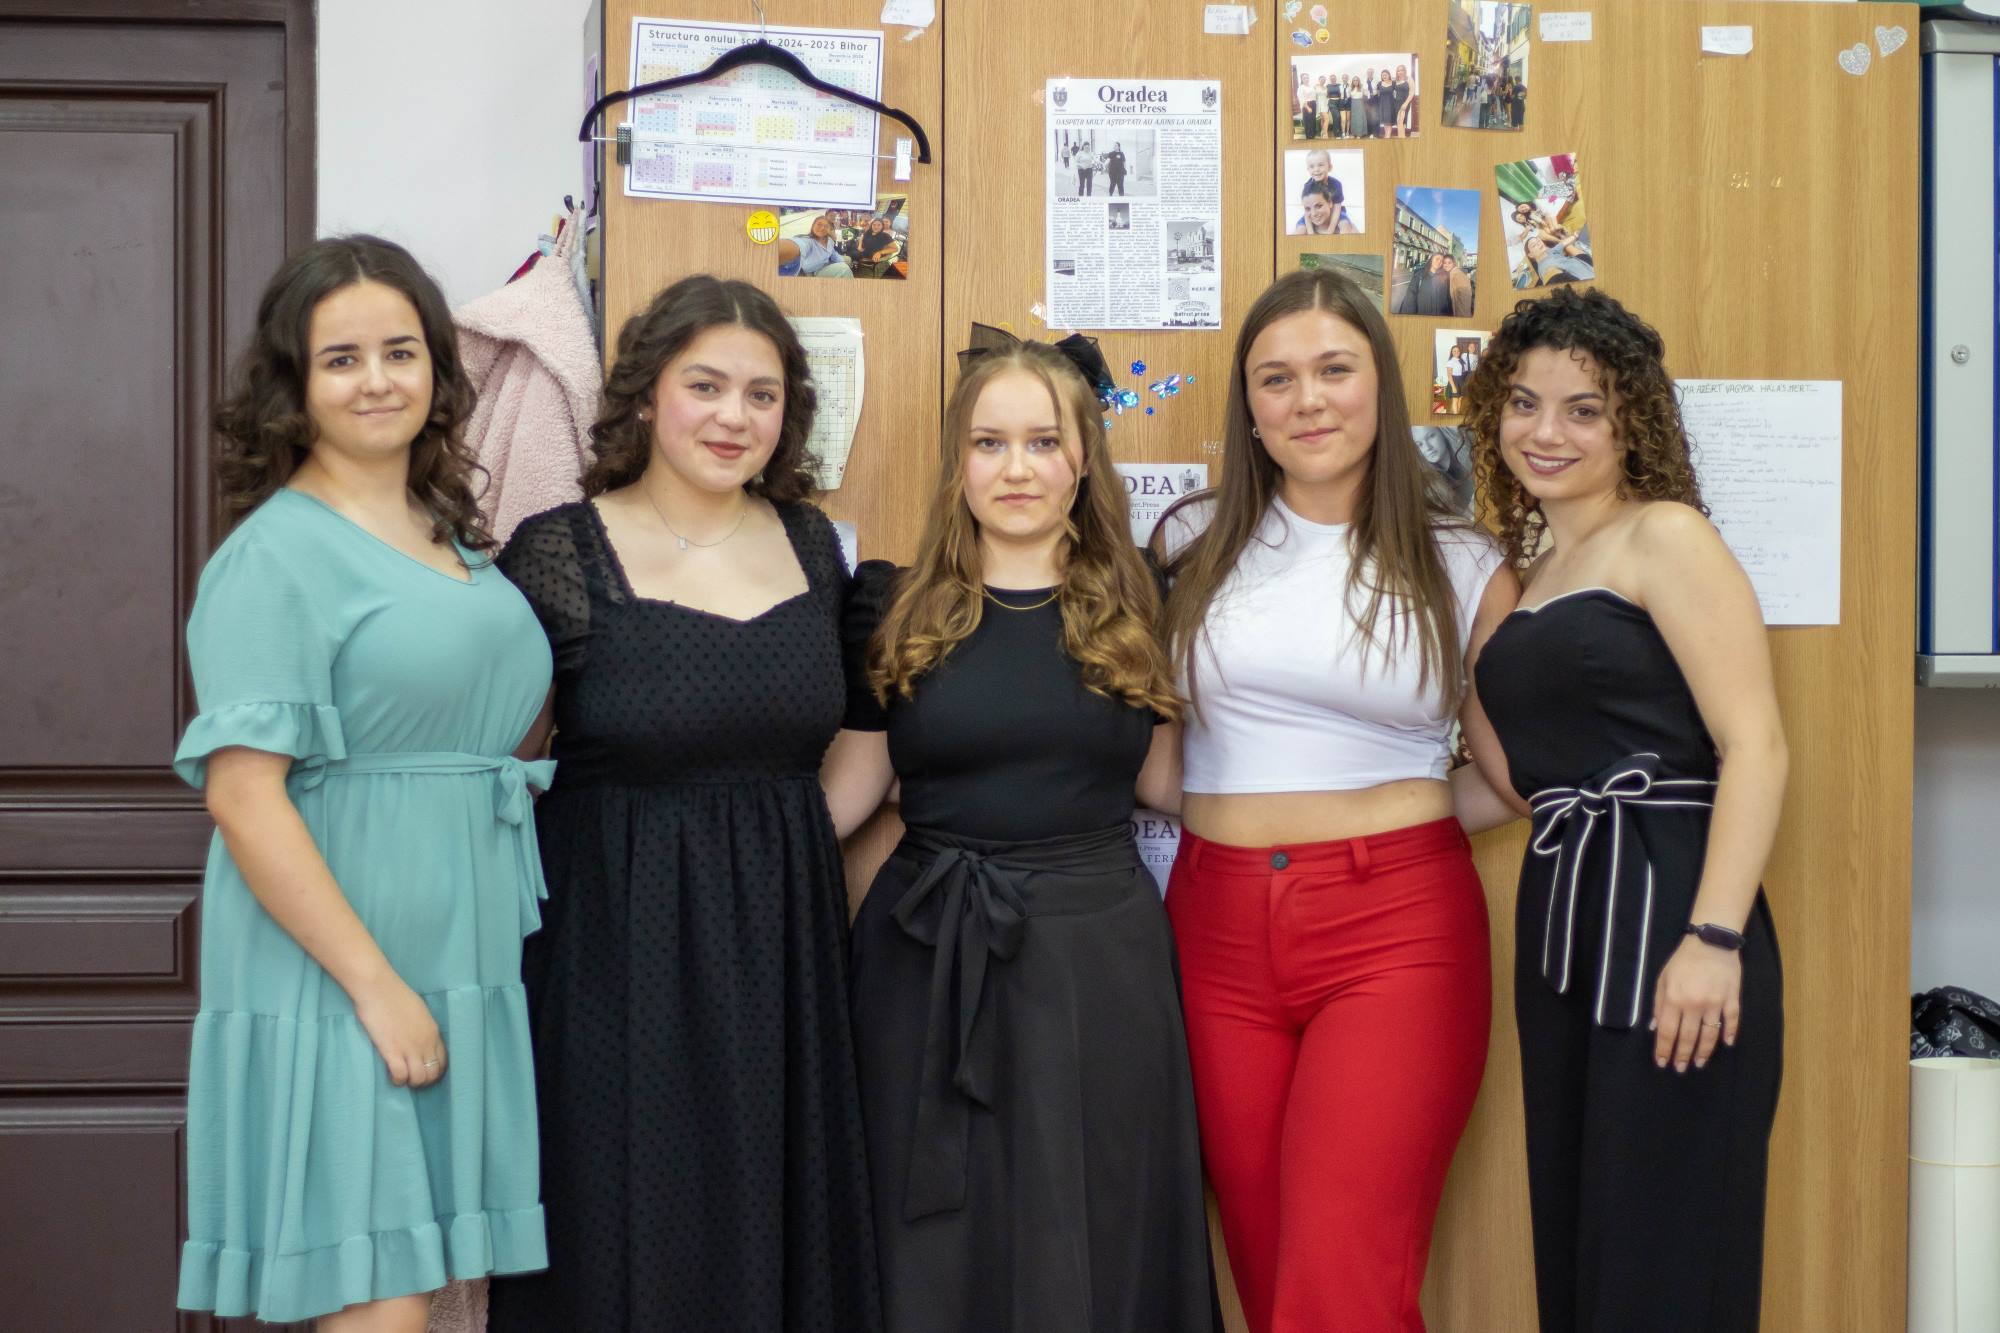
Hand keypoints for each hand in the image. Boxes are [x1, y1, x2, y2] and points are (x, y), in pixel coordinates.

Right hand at [353, 976, 446, 1087]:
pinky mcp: (392, 1051)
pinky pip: (400, 1075)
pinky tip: (392, 1076)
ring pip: (419, 1078)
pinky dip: (397, 1080)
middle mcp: (425, 1043)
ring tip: (402, 1078)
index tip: (425, 1072)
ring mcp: (410, 1048)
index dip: (434, 1070)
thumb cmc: (396, 995)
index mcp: (433, 1032)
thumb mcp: (419, 1012)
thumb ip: (422, 1028)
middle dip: (423, 1080)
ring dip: (410, 1082)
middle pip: (432, 1073)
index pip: (442, 1061)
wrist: (378, 989)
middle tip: (412, 1078)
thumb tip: (419, 1038)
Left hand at [1650, 936, 1741, 1071]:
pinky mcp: (1732, 999)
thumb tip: (1655, 1028)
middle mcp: (1694, 1004)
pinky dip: (1730, 1033)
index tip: (1662, 1062)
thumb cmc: (1683, 961)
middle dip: (1682, 1055)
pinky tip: (1727, 1044)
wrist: (1710, 942)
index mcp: (1674, 999)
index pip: (1668, 1031)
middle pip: (1688, 1037)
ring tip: (1698, 1063)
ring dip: (1704, 1051)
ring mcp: (1715, 1003)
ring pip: (1710, 1034)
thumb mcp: (1663, 979)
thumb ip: (1659, 1004)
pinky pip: (1732, 1020)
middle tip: (1680, 1069)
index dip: (1664, 1049)